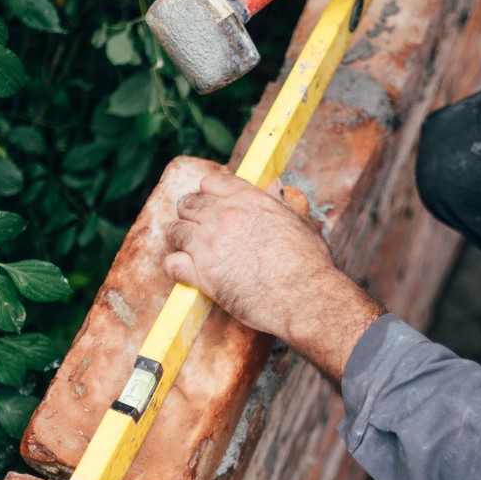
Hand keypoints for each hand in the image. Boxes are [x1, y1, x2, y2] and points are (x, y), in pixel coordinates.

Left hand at [164, 172, 383, 380]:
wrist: (304, 297)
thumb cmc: (309, 263)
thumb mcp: (299, 221)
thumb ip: (280, 203)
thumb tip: (275, 186)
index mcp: (248, 199)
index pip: (212, 183)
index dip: (209, 194)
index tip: (211, 205)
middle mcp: (224, 216)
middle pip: (188, 204)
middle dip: (190, 214)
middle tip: (196, 228)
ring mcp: (209, 244)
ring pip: (175, 231)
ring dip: (180, 240)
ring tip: (189, 250)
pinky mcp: (201, 274)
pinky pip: (171, 264)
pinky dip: (174, 268)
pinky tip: (184, 272)